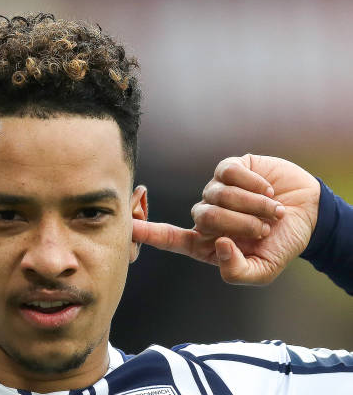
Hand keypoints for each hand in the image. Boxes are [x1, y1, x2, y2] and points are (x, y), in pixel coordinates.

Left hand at [133, 154, 319, 284]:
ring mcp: (216, 190)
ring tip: (272, 210)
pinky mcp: (231, 168)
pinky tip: (267, 190)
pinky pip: (229, 173)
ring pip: (216, 194)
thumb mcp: (264, 269)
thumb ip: (238, 271)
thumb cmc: (283, 243)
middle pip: (202, 217)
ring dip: (250, 205)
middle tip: (263, 228)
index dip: (147, 232)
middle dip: (238, 224)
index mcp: (207, 243)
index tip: (127, 228)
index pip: (170, 238)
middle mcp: (207, 216)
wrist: (311, 214)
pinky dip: (253, 183)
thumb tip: (217, 245)